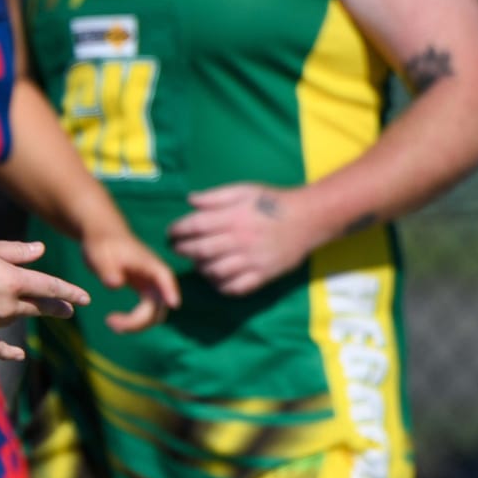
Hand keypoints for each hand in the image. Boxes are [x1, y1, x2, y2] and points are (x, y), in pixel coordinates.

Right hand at [0, 240, 88, 360]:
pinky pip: (0, 347)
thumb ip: (17, 251)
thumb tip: (41, 250)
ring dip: (24, 314)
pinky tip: (21, 355)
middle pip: (41, 307)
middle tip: (69, 311)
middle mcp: (10, 304)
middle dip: (58, 308)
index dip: (70, 292)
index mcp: (15, 280)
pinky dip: (11, 352)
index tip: (86, 299)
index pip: (51, 287)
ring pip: (17, 319)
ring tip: (27, 309)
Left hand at [81, 226, 179, 332]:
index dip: (170, 290)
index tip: (174, 304)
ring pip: (155, 313)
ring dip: (137, 324)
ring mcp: (152, 286)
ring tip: (110, 322)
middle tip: (111, 322)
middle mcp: (155, 277)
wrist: (103, 237)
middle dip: (140, 320)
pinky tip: (113, 321)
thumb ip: (106, 270)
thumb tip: (115, 284)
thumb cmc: (102, 243)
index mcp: (148, 264)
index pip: (164, 277)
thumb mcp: (99, 254)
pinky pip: (146, 313)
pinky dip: (133, 321)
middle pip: (160, 304)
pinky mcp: (145, 293)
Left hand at [168, 182, 319, 295]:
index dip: (177, 230)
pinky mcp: (262, 275)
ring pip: (215, 272)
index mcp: (233, 217)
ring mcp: (251, 260)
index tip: (170, 233)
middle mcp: (240, 240)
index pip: (195, 226)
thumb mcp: (244, 190)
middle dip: (182, 251)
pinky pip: (235, 288)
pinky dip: (221, 286)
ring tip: (197, 262)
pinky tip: (216, 278)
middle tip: (176, 249)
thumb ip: (215, 196)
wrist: (308, 218)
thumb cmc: (272, 202)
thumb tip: (189, 200)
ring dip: (201, 269)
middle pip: (201, 251)